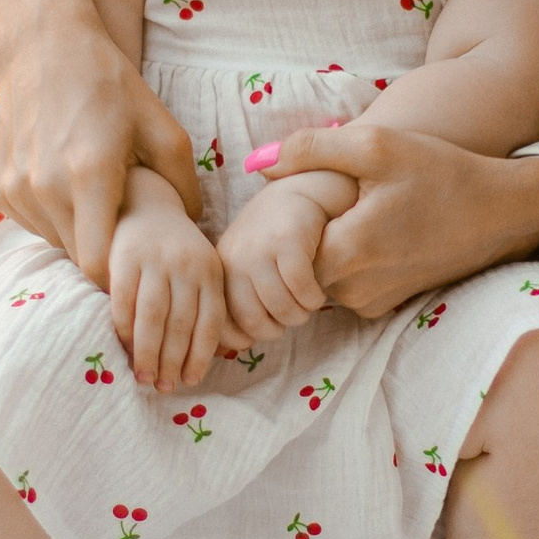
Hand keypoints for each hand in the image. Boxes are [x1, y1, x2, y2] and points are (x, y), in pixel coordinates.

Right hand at [0, 20, 203, 278]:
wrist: (43, 47)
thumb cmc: (110, 85)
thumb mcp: (162, 127)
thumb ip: (184, 184)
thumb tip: (192, 228)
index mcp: (89, 174)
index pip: (97, 265)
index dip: (121, 273)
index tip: (138, 262)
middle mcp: (44, 187)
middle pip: (78, 258)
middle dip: (105, 254)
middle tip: (127, 232)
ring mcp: (15, 189)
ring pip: (55, 242)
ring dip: (79, 234)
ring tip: (99, 201)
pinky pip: (33, 224)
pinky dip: (54, 217)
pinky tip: (69, 186)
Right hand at [106, 171, 227, 389]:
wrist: (144, 203)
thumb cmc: (175, 249)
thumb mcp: (200, 269)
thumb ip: (204, 304)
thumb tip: (210, 356)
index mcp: (210, 271)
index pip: (210, 321)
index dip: (200, 356)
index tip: (190, 381)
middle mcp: (187, 265)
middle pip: (180, 324)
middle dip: (171, 361)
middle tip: (163, 387)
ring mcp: (155, 259)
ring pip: (153, 317)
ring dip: (147, 353)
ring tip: (143, 377)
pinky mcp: (125, 257)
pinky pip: (124, 301)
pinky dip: (124, 329)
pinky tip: (124, 348)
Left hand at [214, 179, 336, 343]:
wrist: (299, 192)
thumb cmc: (274, 238)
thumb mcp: (248, 265)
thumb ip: (241, 299)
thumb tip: (236, 345)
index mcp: (222, 269)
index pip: (223, 322)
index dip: (246, 338)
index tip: (266, 331)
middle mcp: (236, 259)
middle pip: (255, 321)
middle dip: (278, 329)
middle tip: (291, 318)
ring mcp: (261, 249)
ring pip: (282, 309)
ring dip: (300, 315)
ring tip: (306, 305)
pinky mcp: (289, 241)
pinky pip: (303, 290)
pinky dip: (313, 299)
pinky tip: (316, 292)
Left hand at [268, 122, 538, 321]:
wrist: (500, 211)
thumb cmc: (439, 171)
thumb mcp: (375, 145)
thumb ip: (310, 149)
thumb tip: (258, 162)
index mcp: (347, 252)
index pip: (281, 248)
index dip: (283, 219)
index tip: (301, 193)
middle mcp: (355, 290)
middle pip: (296, 265)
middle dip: (299, 236)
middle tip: (322, 198)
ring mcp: (372, 303)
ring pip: (318, 278)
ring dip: (322, 249)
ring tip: (346, 211)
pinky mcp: (387, 306)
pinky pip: (344, 287)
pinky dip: (345, 263)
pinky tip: (367, 229)